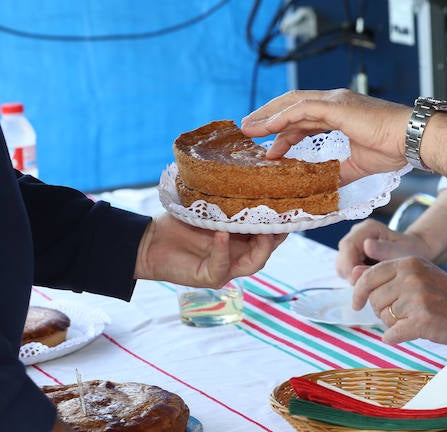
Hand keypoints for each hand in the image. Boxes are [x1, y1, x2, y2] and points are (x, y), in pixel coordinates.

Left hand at [134, 213, 285, 287]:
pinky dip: (223, 249)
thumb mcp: (209, 209)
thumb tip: (248, 177)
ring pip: (254, 263)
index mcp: (241, 239)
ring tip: (262, 229)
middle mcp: (238, 255)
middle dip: (277, 235)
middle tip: (281, 217)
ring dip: (261, 246)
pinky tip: (222, 234)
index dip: (282, 224)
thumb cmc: (179, 223)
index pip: (270, 234)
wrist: (149, 241)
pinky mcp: (209, 277)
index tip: (290, 207)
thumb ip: (228, 203)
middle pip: (268, 249)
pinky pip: (222, 266)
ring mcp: (225, 268)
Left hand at [241, 89, 410, 183]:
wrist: (411, 139)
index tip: (269, 149)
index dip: (284, 132)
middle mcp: (335, 103)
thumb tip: (324, 187)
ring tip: (248, 129)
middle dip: (267, 118)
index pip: (303, 119)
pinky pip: (302, 109)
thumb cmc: (392, 149)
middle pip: (291, 106)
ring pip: (292, 104)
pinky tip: (267, 127)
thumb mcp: (358, 165)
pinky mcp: (337, 106)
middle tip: (248, 132)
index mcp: (340, 113)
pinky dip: (282, 117)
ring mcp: (335, 102)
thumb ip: (339, 172)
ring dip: (268, 116)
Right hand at [335, 219, 430, 278]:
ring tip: (371, 284)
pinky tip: (370, 282)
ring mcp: (353, 245)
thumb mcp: (402, 251)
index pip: (348, 245)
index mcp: (367, 228)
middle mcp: (357, 233)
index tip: (358, 282)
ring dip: (352, 277)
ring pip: (341, 265)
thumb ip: (384, 251)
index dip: (349, 266)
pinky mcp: (352, 256)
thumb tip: (366, 246)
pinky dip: (355, 278)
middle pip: (342, 256)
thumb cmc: (410, 252)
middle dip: (351, 274)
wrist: (414, 254)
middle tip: (366, 287)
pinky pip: (346, 271)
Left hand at [349, 257, 446, 344]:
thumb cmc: (442, 293)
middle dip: (382, 310)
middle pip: (375, 299)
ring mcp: (417, 299)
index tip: (357, 304)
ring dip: (393, 324)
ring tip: (412, 319)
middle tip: (402, 313)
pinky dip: (396, 337)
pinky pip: (391, 334)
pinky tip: (409, 332)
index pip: (370, 276)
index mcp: (409, 263)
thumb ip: (384, 273)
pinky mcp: (422, 320)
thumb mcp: (415, 274)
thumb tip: (352, 273)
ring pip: (384, 317)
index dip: (359, 292)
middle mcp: (411, 277)